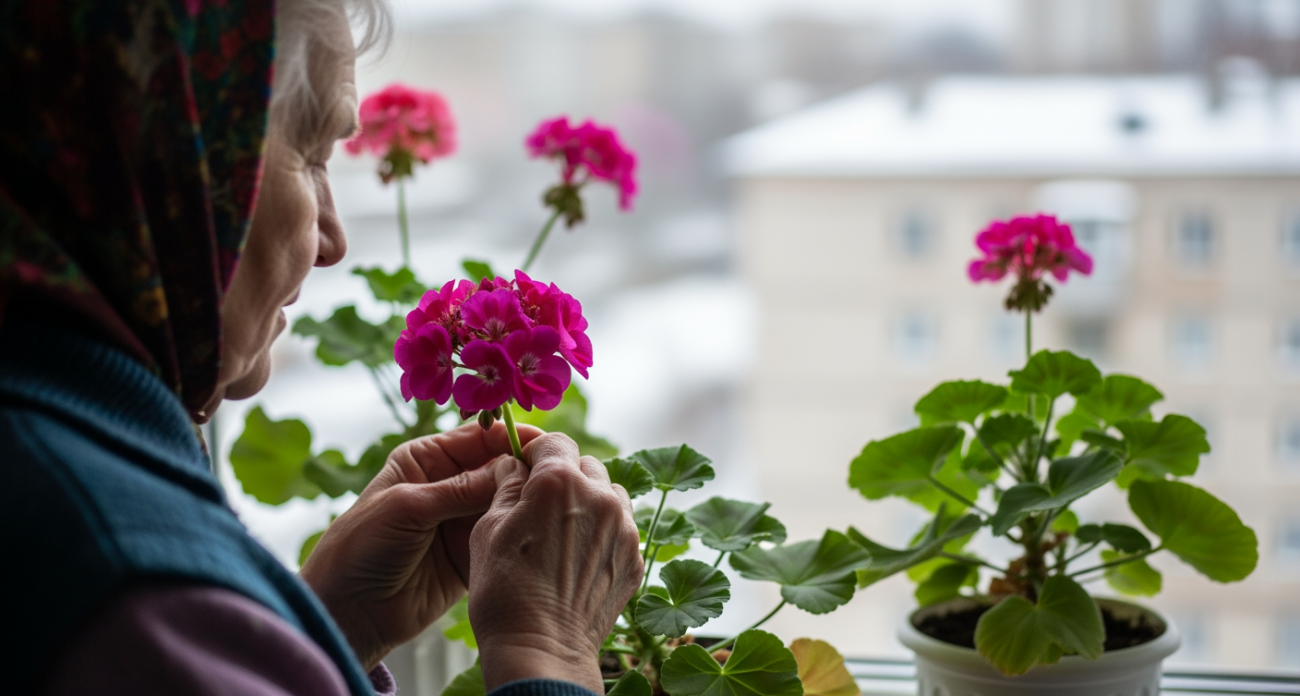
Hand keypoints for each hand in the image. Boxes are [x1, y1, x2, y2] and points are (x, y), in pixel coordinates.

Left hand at [299, 421, 540, 669]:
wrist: (347, 610)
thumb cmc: (361, 547)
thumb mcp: (408, 507)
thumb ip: (460, 489)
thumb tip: (514, 467)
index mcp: (428, 459)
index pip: (481, 438)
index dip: (513, 438)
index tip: (546, 444)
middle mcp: (449, 484)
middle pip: (501, 468)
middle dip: (527, 471)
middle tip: (559, 478)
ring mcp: (463, 519)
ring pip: (508, 502)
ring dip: (528, 504)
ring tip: (555, 508)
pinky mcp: (475, 553)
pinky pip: (505, 536)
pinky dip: (522, 535)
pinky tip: (543, 535)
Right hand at [469, 433, 643, 693]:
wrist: (543, 650)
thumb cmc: (505, 591)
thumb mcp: (488, 529)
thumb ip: (507, 487)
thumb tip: (516, 466)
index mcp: (560, 482)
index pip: (555, 442)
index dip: (537, 453)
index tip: (526, 469)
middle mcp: (600, 497)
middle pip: (586, 466)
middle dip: (565, 478)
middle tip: (542, 507)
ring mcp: (624, 528)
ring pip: (610, 494)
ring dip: (590, 502)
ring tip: (565, 534)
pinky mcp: (635, 557)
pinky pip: (623, 528)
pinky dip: (604, 533)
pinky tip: (580, 558)